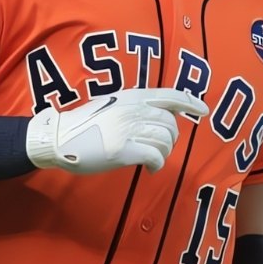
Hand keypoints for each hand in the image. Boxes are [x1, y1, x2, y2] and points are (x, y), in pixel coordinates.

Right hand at [25, 89, 208, 173]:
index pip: (169, 95)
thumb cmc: (85, 124)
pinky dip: (157, 164)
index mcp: (131, 97)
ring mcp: (127, 129)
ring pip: (165, 141)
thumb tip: (160, 116)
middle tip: (159, 148)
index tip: (203, 110)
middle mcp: (132, 110)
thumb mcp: (112, 104)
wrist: (59, 138)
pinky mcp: (122, 149)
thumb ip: (135, 107)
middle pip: (170, 124)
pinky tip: (151, 168)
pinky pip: (155, 156)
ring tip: (153, 159)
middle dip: (171, 139)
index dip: (190, 102)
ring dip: (163, 153)